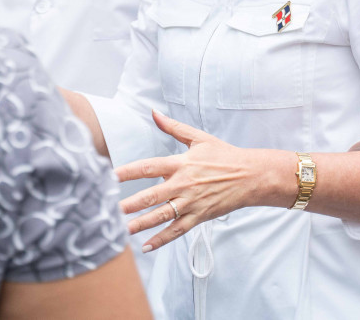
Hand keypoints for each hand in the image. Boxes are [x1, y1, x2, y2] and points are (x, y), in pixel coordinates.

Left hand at [114, 110, 295, 252]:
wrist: (251, 176)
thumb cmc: (225, 156)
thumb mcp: (199, 138)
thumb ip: (173, 127)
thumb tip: (154, 113)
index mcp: (181, 163)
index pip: (148, 167)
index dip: (128, 172)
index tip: (109, 176)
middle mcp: (183, 184)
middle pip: (151, 196)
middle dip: (129, 204)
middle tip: (108, 210)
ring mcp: (191, 202)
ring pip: (161, 216)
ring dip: (140, 224)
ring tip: (120, 230)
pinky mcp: (199, 216)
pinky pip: (177, 230)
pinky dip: (161, 239)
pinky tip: (146, 246)